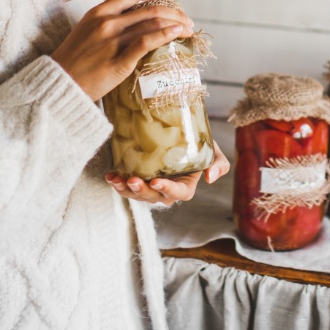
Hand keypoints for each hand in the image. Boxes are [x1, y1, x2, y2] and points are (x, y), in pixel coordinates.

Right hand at [50, 0, 193, 101]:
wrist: (58, 84)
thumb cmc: (72, 61)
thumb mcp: (86, 31)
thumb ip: (107, 23)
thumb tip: (133, 22)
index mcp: (98, 12)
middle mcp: (107, 22)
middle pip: (150, 9)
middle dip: (174, 13)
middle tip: (186, 20)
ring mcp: (112, 40)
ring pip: (152, 23)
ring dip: (176, 24)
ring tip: (187, 30)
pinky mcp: (119, 60)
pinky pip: (147, 42)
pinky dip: (166, 35)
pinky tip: (177, 35)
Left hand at [105, 141, 230, 206]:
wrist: (179, 134)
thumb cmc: (197, 144)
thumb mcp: (213, 150)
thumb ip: (218, 163)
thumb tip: (211, 178)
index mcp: (185, 187)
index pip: (178, 194)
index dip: (167, 190)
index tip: (157, 181)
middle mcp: (167, 190)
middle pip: (154, 196)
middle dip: (142, 191)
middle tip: (132, 181)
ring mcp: (151, 187)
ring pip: (138, 194)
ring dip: (126, 190)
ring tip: (117, 179)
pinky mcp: (138, 179)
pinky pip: (127, 187)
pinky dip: (117, 183)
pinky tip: (110, 176)